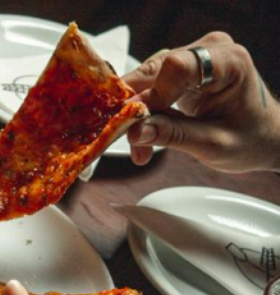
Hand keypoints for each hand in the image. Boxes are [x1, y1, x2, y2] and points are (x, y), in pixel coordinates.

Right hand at [123, 32, 279, 172]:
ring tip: (140, 148)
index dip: (151, 93)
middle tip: (128, 139)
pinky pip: (151, 86)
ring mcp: (194, 57)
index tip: (137, 124)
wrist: (262, 137)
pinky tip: (143, 135)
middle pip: (155, 71)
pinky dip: (144, 112)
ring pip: (147, 80)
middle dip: (137, 107)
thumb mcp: (213, 145)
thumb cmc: (249, 139)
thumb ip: (173, 135)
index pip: (176, 66)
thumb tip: (134, 132)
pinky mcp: (182, 69)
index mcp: (229, 62)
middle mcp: (209, 50)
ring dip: (138, 114)